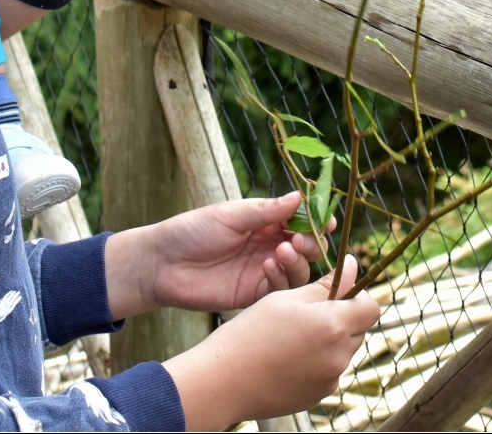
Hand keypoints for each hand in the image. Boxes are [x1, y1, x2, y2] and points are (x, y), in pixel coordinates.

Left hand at [106, 193, 328, 317]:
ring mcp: (263, 271)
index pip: (301, 221)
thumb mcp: (230, 215)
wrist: (162, 264)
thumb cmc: (192, 231)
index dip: (317, 222)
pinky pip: (279, 290)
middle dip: (311, 243)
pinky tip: (267, 268)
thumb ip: (265, 210)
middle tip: (300, 240)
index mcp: (265, 222)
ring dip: (297, 261)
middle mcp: (269, 246)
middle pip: (306, 248)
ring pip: (298, 271)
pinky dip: (281, 279)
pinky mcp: (253, 294)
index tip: (328, 222)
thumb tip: (300, 196)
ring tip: (281, 251)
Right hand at [163, 255, 380, 430]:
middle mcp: (338, 356)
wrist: (223, 382)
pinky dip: (315, 362)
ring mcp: (329, 380)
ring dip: (327, 340)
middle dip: (340, 318)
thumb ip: (325, 285)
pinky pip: (327, 372)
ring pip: (342, 351)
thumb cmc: (251, 333)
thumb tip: (353, 267)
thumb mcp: (286, 298)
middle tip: (306, 313)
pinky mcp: (317, 396)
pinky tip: (286, 358)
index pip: (370, 307)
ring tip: (291, 337)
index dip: (357, 296)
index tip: (335, 293)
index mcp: (333, 326)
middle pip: (357, 330)